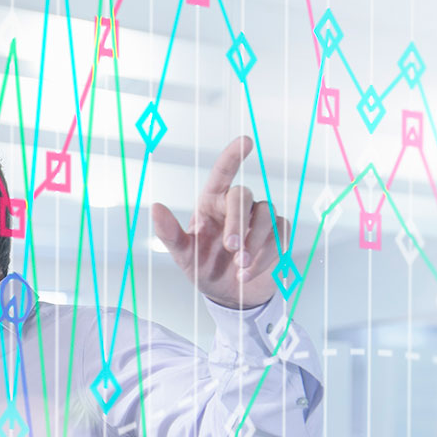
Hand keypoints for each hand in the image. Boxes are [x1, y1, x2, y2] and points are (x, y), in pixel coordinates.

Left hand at [150, 135, 289, 309]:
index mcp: (212, 202)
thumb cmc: (203, 268)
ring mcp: (259, 219)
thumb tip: (155, 207)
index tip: (245, 141)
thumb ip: (169, 232)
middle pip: (245, 196)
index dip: (233, 155)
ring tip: (241, 269)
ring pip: (267, 215)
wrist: (227, 295)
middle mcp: (236, 205)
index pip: (223, 172)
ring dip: (255, 244)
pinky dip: (268, 255)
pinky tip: (251, 273)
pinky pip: (281, 234)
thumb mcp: (182, 253)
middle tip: (233, 250)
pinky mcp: (277, 234)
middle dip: (239, 222)